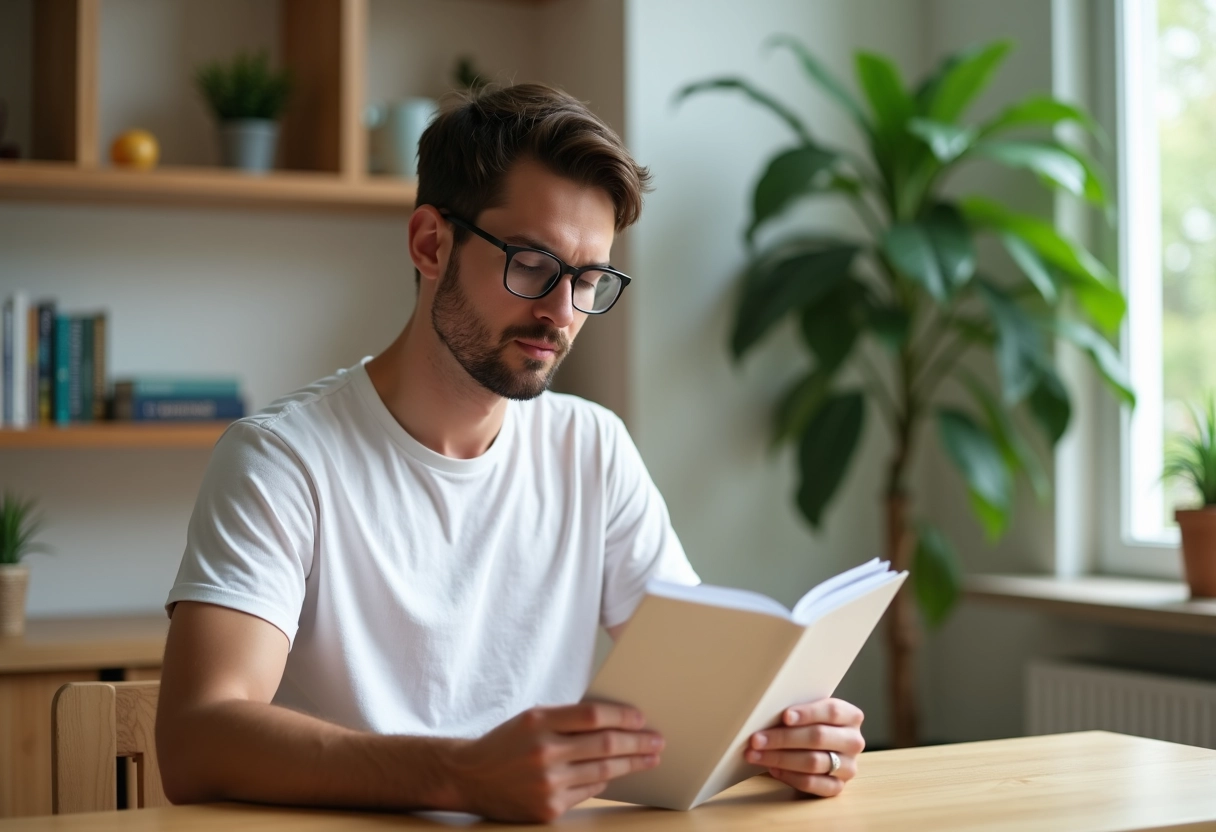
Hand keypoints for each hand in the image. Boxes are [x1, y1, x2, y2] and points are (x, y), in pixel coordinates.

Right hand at [443, 702, 662, 821]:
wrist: (469, 776)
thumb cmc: (506, 742)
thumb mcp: (532, 718)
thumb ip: (567, 719)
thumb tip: (614, 722)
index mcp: (539, 722)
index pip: (593, 716)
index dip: (623, 716)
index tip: (642, 718)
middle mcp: (543, 752)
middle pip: (605, 745)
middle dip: (638, 742)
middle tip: (658, 741)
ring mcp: (547, 783)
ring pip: (603, 772)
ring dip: (632, 764)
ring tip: (650, 758)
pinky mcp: (548, 808)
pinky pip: (588, 792)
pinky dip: (603, 781)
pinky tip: (615, 775)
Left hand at [744, 698, 863, 796]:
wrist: (821, 750)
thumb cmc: (810, 726)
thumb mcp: (809, 713)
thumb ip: (798, 711)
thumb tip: (767, 712)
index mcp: (851, 716)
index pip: (832, 711)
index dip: (807, 713)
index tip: (784, 716)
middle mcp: (853, 741)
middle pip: (818, 737)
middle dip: (783, 738)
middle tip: (757, 739)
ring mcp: (848, 766)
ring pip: (813, 762)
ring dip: (780, 758)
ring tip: (756, 754)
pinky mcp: (838, 787)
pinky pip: (812, 783)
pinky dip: (789, 776)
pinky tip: (773, 769)